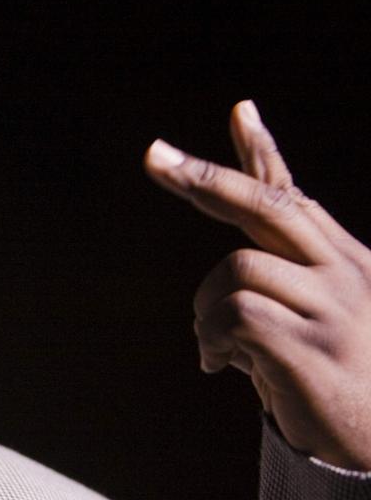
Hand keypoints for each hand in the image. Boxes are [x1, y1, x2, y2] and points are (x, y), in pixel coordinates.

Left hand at [144, 101, 370, 469]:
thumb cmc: (339, 390)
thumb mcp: (311, 328)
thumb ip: (276, 293)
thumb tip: (224, 281)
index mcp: (344, 263)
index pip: (295, 199)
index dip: (261, 154)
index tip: (238, 110)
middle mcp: (345, 275)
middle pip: (267, 207)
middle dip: (205, 177)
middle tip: (154, 155)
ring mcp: (335, 310)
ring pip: (234, 270)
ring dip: (205, 310)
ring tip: (217, 347)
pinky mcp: (315, 350)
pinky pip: (235, 318)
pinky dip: (213, 339)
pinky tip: (221, 366)